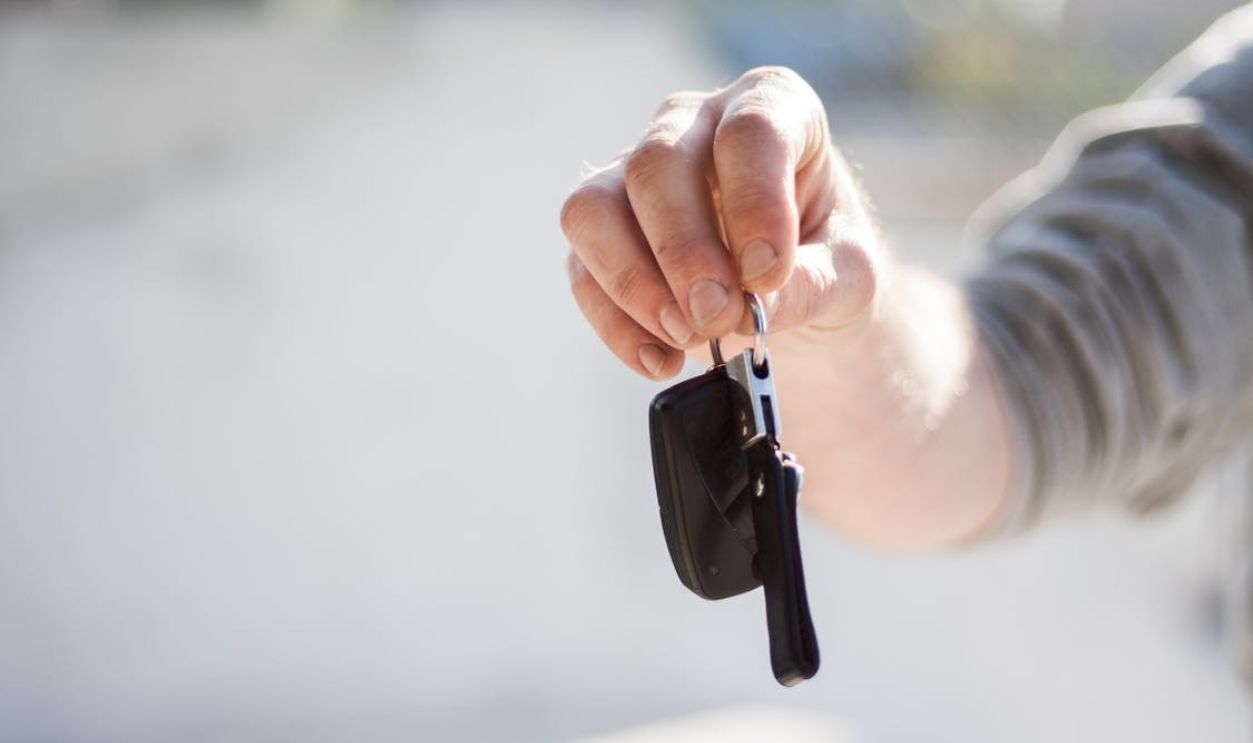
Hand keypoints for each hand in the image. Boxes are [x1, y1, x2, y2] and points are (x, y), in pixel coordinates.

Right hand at [561, 67, 882, 378]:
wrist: (790, 290)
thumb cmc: (825, 259)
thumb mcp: (848, 275)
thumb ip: (811, 285)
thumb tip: (749, 308)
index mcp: (770, 106)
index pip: (749, 132)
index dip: (755, 204)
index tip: (768, 275)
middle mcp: (691, 125)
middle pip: (656, 165)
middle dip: (684, 252)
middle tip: (719, 317)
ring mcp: (633, 173)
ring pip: (594, 208)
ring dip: (634, 283)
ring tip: (686, 337)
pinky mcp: (601, 233)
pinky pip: (582, 271)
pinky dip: (617, 325)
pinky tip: (662, 359)